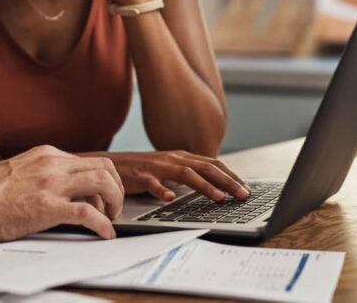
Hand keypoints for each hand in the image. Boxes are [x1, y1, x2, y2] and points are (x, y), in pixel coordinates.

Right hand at [0, 145, 124, 240]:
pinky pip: (88, 213)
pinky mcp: (46, 207)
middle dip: (116, 189)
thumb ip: (42, 174)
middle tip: (113, 208)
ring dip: (114, 203)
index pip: (90, 160)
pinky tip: (104, 233)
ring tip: (110, 219)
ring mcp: (50, 184)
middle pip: (104, 167)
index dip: (104, 181)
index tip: (103, 197)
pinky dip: (103, 224)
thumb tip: (61, 189)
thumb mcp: (20, 171)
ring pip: (102, 182)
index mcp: (46, 154)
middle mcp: (52, 164)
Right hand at [92, 151, 249, 202]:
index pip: (212, 164)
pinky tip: (171, 199)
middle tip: (243, 195)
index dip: (231, 175)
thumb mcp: (169, 169)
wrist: (111, 164)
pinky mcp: (140, 176)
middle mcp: (172, 159)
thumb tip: (214, 185)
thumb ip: (189, 173)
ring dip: (205, 186)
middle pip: (205, 167)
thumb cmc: (142, 169)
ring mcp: (157, 167)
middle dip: (227, 181)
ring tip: (220, 198)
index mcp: (181, 157)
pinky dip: (163, 191)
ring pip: (186, 174)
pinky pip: (153, 184)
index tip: (246, 189)